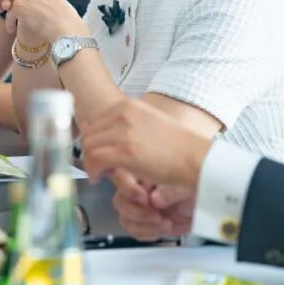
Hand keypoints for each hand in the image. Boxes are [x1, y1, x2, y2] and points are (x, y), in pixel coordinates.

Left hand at [81, 98, 211, 188]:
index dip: (93, 139)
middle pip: (90, 133)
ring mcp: (122, 132)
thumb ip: (125, 124)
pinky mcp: (123, 151)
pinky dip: (93, 171)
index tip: (96, 153)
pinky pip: (95, 159)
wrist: (194, 157)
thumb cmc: (177, 146)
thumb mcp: (148, 124)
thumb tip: (101, 129)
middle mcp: (123, 114)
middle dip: (89, 152)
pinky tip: (99, 179)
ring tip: (97, 174)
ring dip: (90, 162)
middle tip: (95, 167)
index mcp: (129, 105)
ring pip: (89, 146)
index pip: (97, 120)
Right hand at [109, 170, 194, 240]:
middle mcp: (140, 186)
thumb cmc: (202, 182)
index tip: (145, 197)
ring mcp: (142, 205)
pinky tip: (162, 228)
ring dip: (144, 224)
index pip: (122, 175)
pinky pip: (135, 230)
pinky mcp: (147, 221)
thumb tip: (155, 199)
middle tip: (156, 214)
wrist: (211, 201)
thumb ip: (170, 190)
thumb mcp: (189, 182)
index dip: (129, 189)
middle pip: (120, 200)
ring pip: (125, 217)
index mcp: (145, 168)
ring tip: (164, 222)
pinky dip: (148, 233)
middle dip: (138, 211)